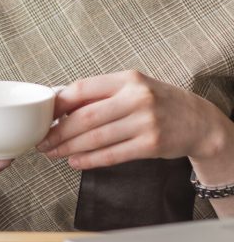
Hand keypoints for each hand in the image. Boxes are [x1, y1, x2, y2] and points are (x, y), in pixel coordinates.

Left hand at [37, 69, 222, 169]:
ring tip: (53, 152)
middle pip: (86, 117)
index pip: (83, 88)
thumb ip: (100, 93)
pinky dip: (91, 160)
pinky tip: (75, 162)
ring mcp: (145, 122)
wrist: (198, 120)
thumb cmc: (156, 101)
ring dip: (70, 147)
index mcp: (126, 79)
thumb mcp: (131, 87)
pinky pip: (113, 154)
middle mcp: (135, 98)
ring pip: (97, 138)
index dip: (59, 103)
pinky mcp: (152, 145)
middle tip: (42, 140)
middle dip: (59, 130)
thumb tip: (60, 103)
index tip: (43, 114)